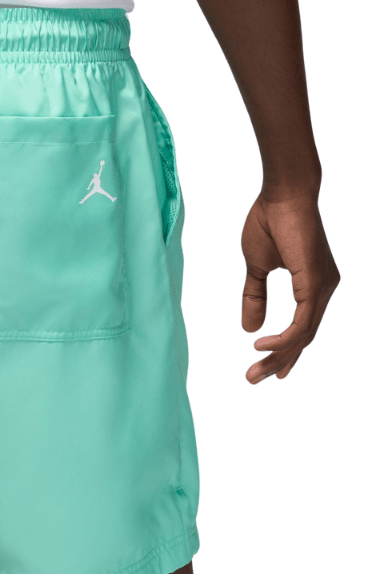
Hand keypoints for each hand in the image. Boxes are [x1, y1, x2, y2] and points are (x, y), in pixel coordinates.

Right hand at [241, 192, 338, 382]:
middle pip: (303, 338)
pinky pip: (302, 323)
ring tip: (253, 372)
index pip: (302, 328)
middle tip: (252, 379)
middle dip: (278, 362)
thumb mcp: (256, 267)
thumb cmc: (269, 221)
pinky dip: (283, 339)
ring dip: (278, 357)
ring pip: (304, 335)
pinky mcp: (316, 284)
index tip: (269, 370)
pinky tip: (262, 346)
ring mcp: (323, 287)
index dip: (286, 351)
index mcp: (313, 285)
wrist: (281, 194)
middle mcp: (324, 289)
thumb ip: (254, 297)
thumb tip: (249, 328)